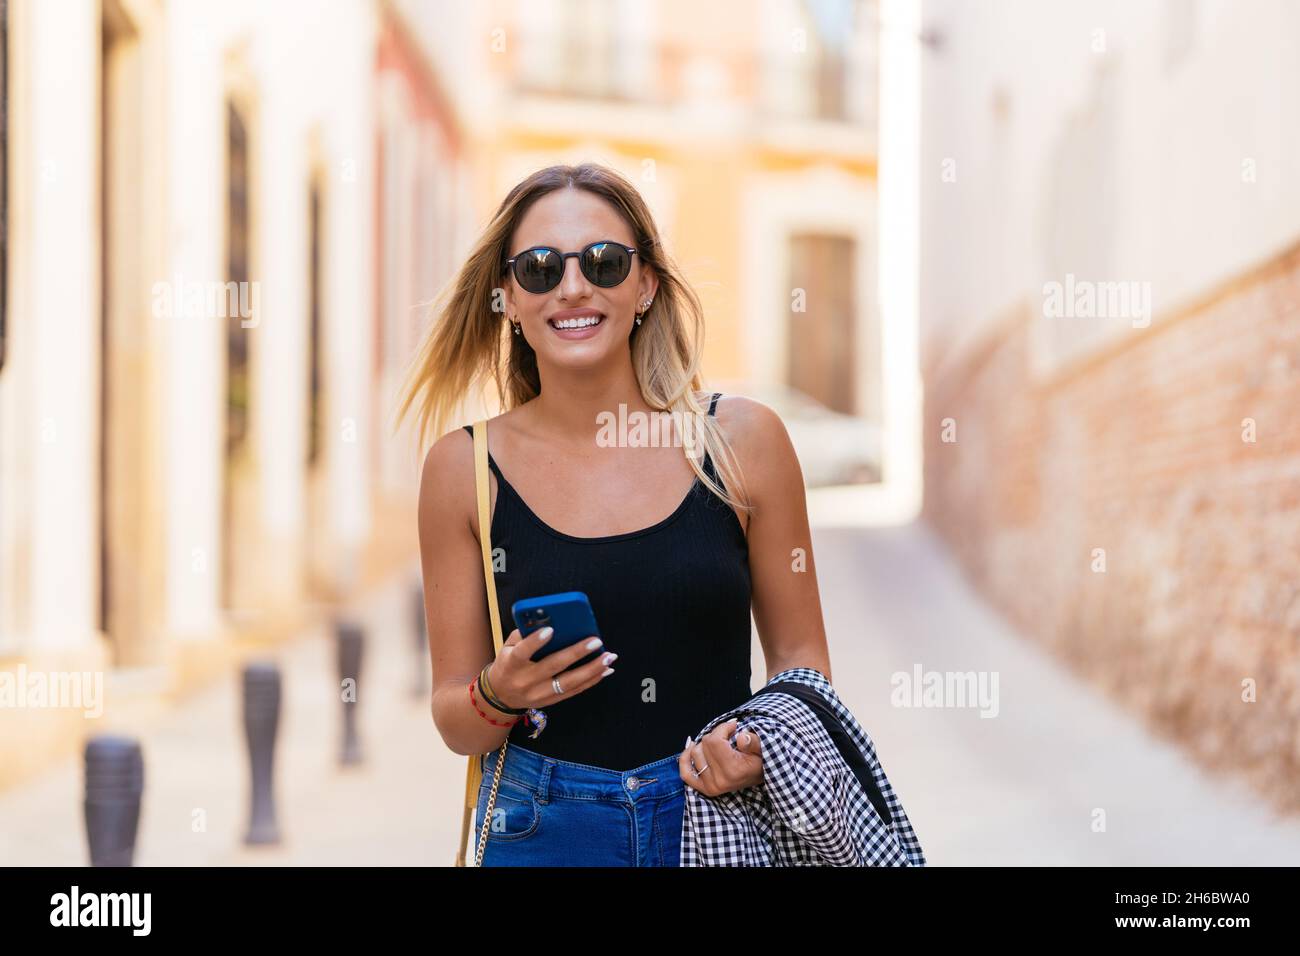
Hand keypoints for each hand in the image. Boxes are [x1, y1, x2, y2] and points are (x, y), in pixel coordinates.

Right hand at [484, 628, 615, 711]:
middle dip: (577, 653)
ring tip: (609, 658)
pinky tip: (606, 670)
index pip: (523, 652)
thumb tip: (549, 619)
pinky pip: (574, 691)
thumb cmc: (508, 664)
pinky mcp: (551, 701)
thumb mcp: (507, 647)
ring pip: (569, 683)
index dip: (536, 641)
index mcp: (511, 664)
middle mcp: (526, 681)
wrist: (500, 696)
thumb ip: (525, 634)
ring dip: (592, 670)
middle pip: (553, 667)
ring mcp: (539, 694)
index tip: (550, 630)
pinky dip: (592, 680)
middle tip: (596, 641)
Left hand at [678, 719, 762, 796]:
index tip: (733, 726)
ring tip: (718, 744)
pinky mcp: (703, 788)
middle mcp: (719, 781)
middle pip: (704, 745)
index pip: (715, 741)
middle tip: (728, 736)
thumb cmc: (760, 760)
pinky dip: (685, 758)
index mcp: (733, 771)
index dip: (723, 728)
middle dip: (716, 735)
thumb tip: (741, 737)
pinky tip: (691, 746)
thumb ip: (753, 741)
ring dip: (704, 744)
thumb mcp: (762, 748)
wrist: (759, 776)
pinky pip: (685, 772)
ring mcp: (710, 786)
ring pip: (695, 753)